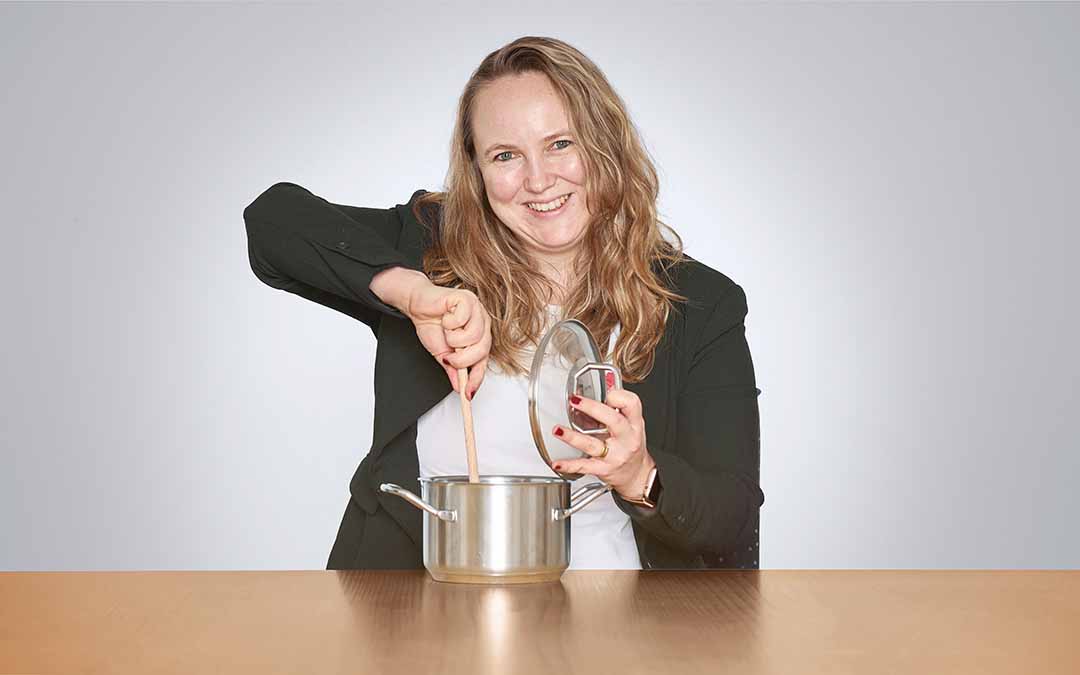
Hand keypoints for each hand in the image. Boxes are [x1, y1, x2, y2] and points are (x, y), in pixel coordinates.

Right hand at [402, 279, 491, 398]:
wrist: (417, 306)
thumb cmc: (432, 326)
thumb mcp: (443, 355)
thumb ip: (453, 370)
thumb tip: (460, 387)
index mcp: (480, 337)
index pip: (484, 360)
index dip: (476, 378)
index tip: (467, 393)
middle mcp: (482, 323)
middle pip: (482, 349)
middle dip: (462, 359)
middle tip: (449, 358)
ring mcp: (477, 310)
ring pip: (474, 335)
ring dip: (454, 339)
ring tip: (446, 331)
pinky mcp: (467, 299)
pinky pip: (463, 318)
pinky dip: (450, 322)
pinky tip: (445, 317)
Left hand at [550, 388, 655, 502]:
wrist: (636, 473)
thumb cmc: (629, 444)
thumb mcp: (630, 424)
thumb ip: (615, 407)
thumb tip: (597, 390)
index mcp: (634, 423)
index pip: (632, 403)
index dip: (618, 395)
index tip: (605, 392)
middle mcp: (627, 439)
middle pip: (613, 420)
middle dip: (592, 408)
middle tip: (575, 401)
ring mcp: (616, 455)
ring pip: (593, 444)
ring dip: (573, 437)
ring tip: (558, 429)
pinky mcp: (604, 469)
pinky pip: (585, 467)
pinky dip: (570, 465)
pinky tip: (558, 463)